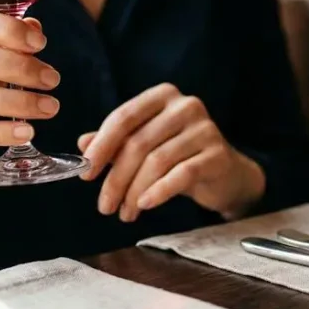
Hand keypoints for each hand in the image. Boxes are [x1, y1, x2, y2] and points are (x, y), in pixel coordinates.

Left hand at [77, 83, 265, 222]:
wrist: (227, 174)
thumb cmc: (180, 156)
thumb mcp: (146, 145)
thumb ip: (117, 142)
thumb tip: (82, 145)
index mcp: (163, 96)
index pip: (124, 117)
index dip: (101, 146)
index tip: (85, 174)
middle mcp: (185, 105)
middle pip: (138, 143)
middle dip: (116, 178)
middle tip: (104, 205)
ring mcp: (205, 128)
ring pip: (157, 161)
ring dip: (134, 191)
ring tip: (125, 212)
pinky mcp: (217, 154)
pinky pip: (181, 174)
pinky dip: (158, 192)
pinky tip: (145, 205)